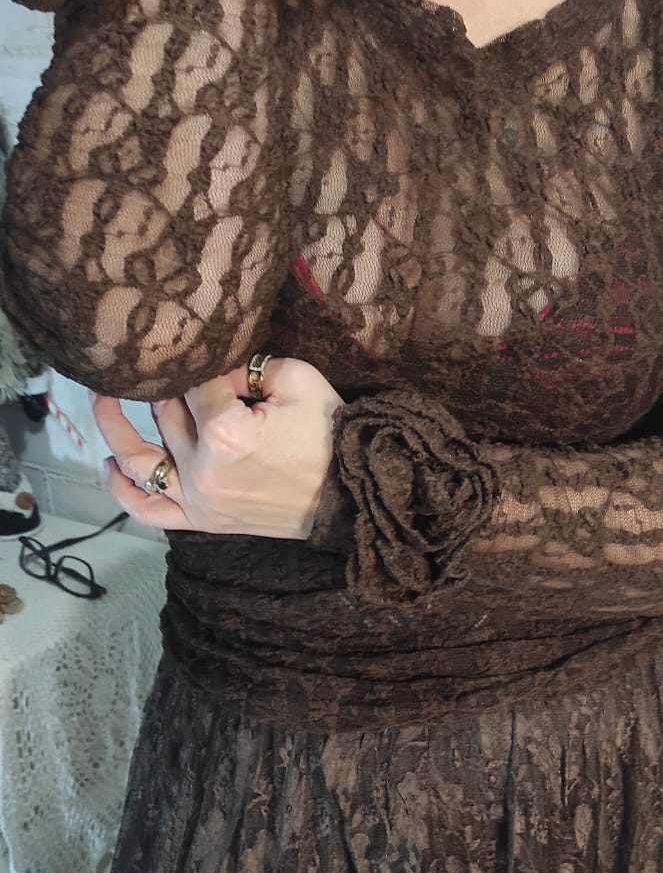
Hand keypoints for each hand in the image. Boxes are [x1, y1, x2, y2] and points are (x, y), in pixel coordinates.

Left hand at [90, 358, 343, 538]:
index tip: (208, 351)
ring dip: (113, 427)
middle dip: (172, 387)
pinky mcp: (201, 522)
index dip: (203, 363)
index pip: (194, 383)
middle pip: (167, 414)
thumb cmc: (330, 435)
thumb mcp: (297, 380)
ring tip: (101, 399)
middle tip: (173, 366)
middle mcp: (203, 469)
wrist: (351, 495)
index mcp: (226, 432)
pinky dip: (124, 491)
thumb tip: (210, 368)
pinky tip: (110, 466)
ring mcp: (198, 500)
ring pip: (141, 460)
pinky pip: (149, 511)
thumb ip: (246, 364)